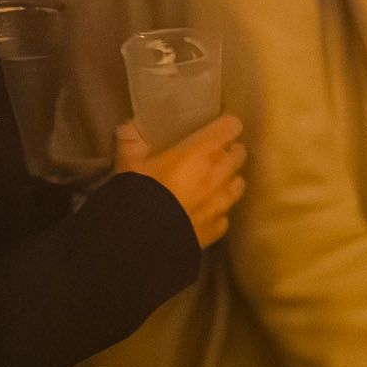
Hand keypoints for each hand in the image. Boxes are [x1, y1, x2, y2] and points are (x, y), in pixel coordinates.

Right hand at [114, 113, 247, 243]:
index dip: (227, 126)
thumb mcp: (128, 164)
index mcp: (200, 154)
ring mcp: (221, 204)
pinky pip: (225, 215)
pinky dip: (219, 211)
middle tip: (216, 154)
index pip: (230, 128)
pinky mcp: (217, 229)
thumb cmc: (139, 193)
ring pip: (238, 184)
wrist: (143, 240)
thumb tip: (127, 128)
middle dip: (231, 152)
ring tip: (215, 182)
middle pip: (239, 155)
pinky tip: (206, 212)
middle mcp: (218, 176)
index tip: (220, 127)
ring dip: (230, 180)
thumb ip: (129, 142)